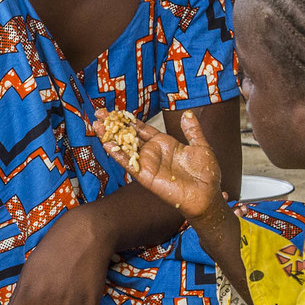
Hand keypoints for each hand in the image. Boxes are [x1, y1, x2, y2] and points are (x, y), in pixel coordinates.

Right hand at [94, 109, 226, 228]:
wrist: (208, 195)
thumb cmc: (206, 174)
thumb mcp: (201, 146)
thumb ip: (192, 130)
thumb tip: (187, 113)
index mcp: (164, 143)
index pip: (142, 128)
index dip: (128, 119)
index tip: (115, 110)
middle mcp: (153, 152)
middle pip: (128, 135)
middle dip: (113, 124)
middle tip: (98, 111)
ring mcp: (148, 164)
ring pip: (124, 148)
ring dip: (110, 136)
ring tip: (96, 124)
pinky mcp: (146, 176)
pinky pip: (129, 164)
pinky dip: (118, 155)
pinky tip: (107, 144)